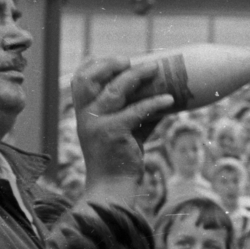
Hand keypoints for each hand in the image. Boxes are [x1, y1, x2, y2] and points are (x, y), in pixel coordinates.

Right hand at [71, 57, 172, 203]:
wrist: (112, 189)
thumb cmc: (119, 159)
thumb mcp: (123, 131)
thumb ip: (135, 111)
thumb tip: (163, 94)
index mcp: (83, 113)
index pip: (80, 80)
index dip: (94, 64)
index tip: (116, 59)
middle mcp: (85, 116)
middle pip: (89, 79)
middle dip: (110, 64)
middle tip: (132, 60)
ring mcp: (96, 124)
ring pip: (114, 90)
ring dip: (136, 75)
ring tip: (157, 69)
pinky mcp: (112, 133)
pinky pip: (136, 111)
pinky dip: (154, 102)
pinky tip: (169, 100)